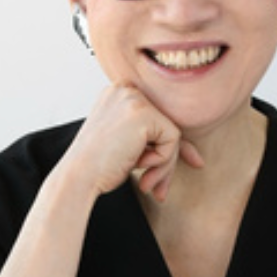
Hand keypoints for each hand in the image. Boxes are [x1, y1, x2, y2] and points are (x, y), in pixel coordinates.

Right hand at [58, 84, 202, 201]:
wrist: (77, 178)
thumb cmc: (99, 167)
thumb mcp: (131, 149)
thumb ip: (159, 144)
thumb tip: (199, 159)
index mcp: (119, 93)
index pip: (157, 117)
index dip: (167, 147)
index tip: (175, 171)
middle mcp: (126, 89)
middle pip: (166, 124)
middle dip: (167, 160)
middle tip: (156, 188)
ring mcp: (133, 98)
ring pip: (172, 133)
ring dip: (164, 164)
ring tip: (146, 182)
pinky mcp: (142, 113)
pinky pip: (173, 140)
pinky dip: (162, 161)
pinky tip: (139, 167)